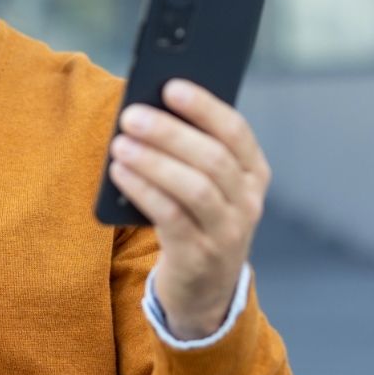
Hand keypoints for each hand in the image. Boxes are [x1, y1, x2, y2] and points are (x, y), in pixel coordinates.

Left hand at [108, 78, 270, 339]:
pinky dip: (144, 190)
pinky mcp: (199, 257)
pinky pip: (171, 217)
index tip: (170, 86)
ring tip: (119, 143)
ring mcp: (228, 232)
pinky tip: (120, 172)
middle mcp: (248, 202)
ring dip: (153, 161)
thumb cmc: (197, 218)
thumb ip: (189, 151)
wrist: (203, 288)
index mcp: (254, 173)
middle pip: (212, 158)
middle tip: (131, 115)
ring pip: (194, 187)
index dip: (204, 106)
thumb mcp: (206, 184)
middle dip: (169, 132)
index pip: (236, 132)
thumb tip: (148, 108)